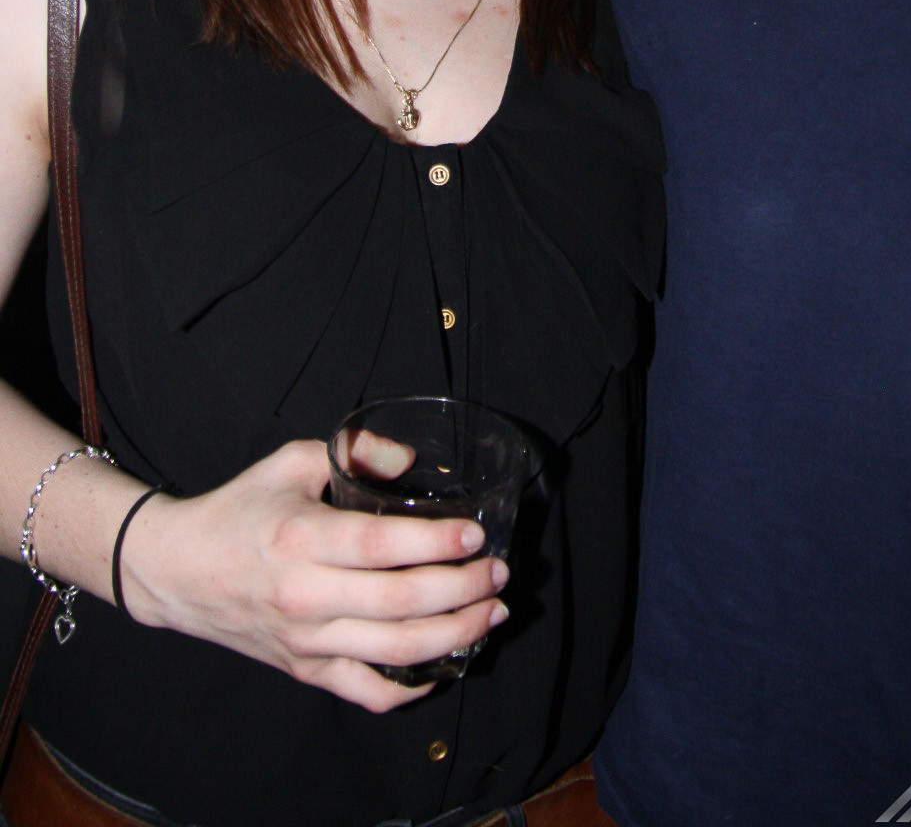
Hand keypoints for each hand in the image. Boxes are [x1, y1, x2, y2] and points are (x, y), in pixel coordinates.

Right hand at [117, 440, 507, 710]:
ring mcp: (304, 641)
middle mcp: (304, 595)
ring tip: (491, 613)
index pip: (382, 547)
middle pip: (401, 604)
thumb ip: (354, 451)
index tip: (475, 534)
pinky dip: (411, 687)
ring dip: (455, 636)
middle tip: (500, 573)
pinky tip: (443, 663)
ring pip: (394, 653)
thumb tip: (410, 461)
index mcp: (301, 537)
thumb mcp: (293, 461)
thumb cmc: (240, 509)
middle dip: (464, 591)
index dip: (436, 543)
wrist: (177, 569)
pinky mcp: (303, 670)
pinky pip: (367, 692)